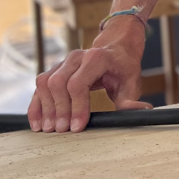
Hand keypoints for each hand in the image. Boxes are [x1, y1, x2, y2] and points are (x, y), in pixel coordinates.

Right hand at [27, 19, 151, 132]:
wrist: (116, 47)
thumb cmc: (124, 66)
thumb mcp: (132, 81)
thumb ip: (131, 100)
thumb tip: (141, 112)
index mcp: (97, 57)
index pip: (78, 83)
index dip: (76, 107)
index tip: (77, 127)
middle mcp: (77, 56)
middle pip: (58, 83)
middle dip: (59, 109)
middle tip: (61, 131)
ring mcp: (64, 61)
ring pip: (45, 83)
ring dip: (45, 108)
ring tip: (48, 129)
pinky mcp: (55, 69)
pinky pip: (40, 85)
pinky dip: (36, 104)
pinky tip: (37, 122)